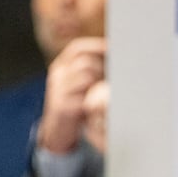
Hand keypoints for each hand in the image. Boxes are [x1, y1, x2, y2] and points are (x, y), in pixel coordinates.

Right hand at [36, 37, 105, 153]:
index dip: (97, 46)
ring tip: (104, 94)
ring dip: (99, 84)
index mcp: (61, 66)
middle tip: (111, 80)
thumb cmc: (75, 104)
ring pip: (86, 77)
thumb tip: (120, 56)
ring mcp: (58, 91)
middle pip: (85, 62)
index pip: (77, 48)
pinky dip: (95, 100)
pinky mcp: (62, 107)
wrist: (57, 130)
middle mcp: (57, 75)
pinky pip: (85, 97)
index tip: (114, 48)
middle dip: (102, 70)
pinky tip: (99, 104)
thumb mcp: (79, 83)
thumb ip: (93, 69)